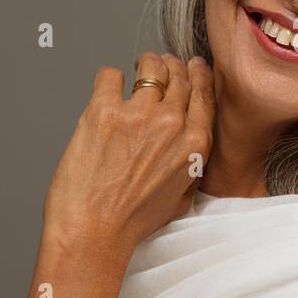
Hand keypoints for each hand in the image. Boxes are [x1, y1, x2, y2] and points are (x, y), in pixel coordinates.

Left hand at [39, 53, 214, 271]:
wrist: (93, 232)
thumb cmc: (132, 222)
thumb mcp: (180, 197)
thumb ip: (191, 167)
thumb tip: (187, 148)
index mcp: (194, 144)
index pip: (203, 93)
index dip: (197, 74)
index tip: (190, 67)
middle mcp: (171, 124)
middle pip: (178, 75)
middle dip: (170, 66)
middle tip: (159, 66)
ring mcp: (138, 114)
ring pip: (149, 66)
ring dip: (143, 65)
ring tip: (134, 70)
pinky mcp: (103, 111)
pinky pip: (110, 75)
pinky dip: (109, 79)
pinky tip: (107, 90)